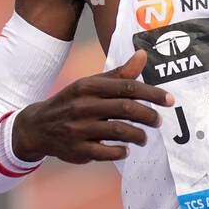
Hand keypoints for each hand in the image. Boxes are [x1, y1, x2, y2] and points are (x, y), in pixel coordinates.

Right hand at [12, 48, 172, 164]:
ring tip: (144, 137)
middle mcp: (83, 106)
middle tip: (159, 121)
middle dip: (148, 115)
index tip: (170, 100)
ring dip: (138, 135)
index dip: (152, 93)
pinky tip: (125, 149)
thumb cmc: (72, 102)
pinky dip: (120, 152)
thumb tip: (143, 55)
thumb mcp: (91, 84)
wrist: (38, 126)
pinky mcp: (77, 149)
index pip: (127, 86)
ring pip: (119, 131)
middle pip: (126, 109)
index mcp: (88, 86)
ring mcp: (79, 129)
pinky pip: (105, 152)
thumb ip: (119, 74)